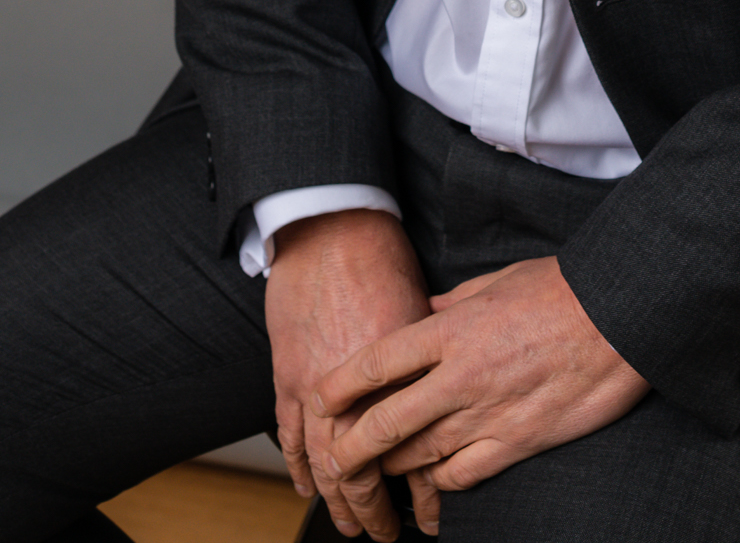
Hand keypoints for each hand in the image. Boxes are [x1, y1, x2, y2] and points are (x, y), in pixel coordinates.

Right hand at [265, 208, 440, 538]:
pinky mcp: (287, 375)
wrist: (329, 228)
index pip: (406, 454)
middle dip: (371, 510)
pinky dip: (296, 464)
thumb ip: (432, 361)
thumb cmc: (382, 260)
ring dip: (335, 499)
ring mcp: (315, 386)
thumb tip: (451, 391)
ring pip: (322, 462)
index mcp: (395, 378)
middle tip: (381, 534)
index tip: (427, 515)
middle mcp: (355, 390)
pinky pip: (289, 433)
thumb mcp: (426, 312)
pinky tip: (305, 485)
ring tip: (349, 524)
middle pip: (361, 470)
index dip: (416, 493)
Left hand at [313, 255, 648, 498]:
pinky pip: (460, 478)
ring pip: (416, 457)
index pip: (375, 363)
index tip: (319, 401)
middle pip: (383, 423)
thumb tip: (417, 317)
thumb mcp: (493, 282)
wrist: (619, 317)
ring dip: (390, 470)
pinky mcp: (516, 443)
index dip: (337, 387)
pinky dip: (437, 486)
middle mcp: (459, 376)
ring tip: (375, 477)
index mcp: (450, 329)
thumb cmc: (559, 290)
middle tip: (334, 459)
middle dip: (349, 448)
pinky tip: (430, 486)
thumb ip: (448, 306)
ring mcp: (487, 414)